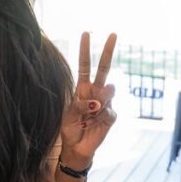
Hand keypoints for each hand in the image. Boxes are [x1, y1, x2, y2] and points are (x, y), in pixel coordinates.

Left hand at [59, 32, 117, 165]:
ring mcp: (105, 103)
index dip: (85, 50)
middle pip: (104, 68)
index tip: (86, 34)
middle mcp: (95, 92)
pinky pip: (109, 112)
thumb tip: (97, 102)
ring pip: (108, 91)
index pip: (85, 66)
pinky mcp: (111, 116)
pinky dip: (101, 118)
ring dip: (99, 101)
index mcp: (82, 88)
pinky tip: (95, 124)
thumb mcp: (68, 115)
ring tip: (90, 114)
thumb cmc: (70, 128)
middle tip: (113, 34)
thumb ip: (79, 105)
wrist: (77, 147)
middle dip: (108, 51)